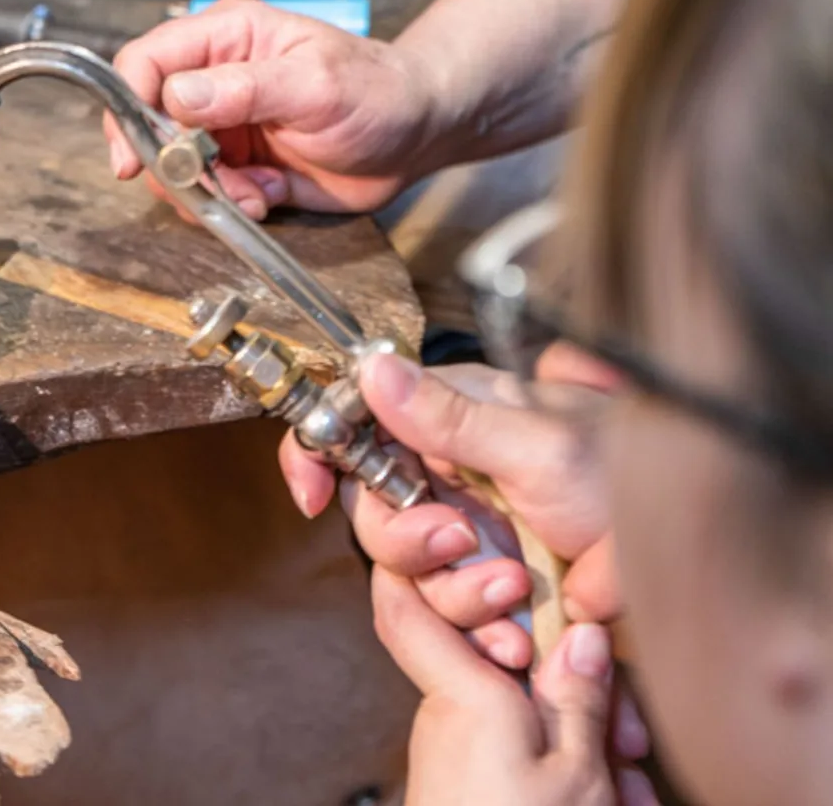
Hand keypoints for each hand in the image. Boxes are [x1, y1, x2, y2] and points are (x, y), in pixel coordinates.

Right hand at [104, 0, 441, 217]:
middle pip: (146, 123)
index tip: (136, 155)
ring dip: (206, 191)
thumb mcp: (315, 84)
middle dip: (172, 164)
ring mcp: (221, 124)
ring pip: (171, 166)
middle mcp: (213, 78)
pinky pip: (204, 192)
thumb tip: (178, 96)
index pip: (145, 62)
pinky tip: (267, 194)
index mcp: (225, 37)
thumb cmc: (378, 91)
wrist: (414, 136)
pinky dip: (229, 204)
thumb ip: (245, 89)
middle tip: (208, 184)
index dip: (128, 107)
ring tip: (254, 191)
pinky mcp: (235, 164)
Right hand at [282, 353, 619, 668]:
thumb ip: (446, 415)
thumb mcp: (537, 444)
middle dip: (407, 538)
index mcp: (452, 415)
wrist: (690, 561)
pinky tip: (521, 632)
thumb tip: (372, 370)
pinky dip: (481, 631)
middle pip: (370, 509)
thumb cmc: (630, 477)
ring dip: (455, 592)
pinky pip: (449, 618)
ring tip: (515, 592)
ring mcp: (468, 533)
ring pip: (406, 572)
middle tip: (456, 540)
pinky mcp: (488, 588)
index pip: (356, 419)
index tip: (311, 489)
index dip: (320, 451)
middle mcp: (449, 471)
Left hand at [374, 570, 656, 805]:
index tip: (450, 535)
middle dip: (570, 689)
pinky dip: (561, 770)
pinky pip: (513, 751)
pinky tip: (614, 800)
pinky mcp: (462, 780)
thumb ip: (578, 700)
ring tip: (628, 788)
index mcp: (463, 695)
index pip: (405, 607)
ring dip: (580, 742)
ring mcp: (450, 750)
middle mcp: (445, 715)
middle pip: (503, 665)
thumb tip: (583, 633)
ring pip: (518, 713)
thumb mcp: (576, 773)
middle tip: (627, 736)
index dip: (411, 560)